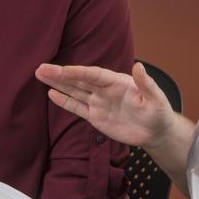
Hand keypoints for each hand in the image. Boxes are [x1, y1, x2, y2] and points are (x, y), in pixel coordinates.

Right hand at [36, 61, 179, 149]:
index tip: (63, 69)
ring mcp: (98, 102)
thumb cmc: (158, 112)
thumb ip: (147, 83)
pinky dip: (65, 101)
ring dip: (58, 84)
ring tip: (40, 74)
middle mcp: (104, 90)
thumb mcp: (156, 98)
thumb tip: (139, 66)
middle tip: (41, 68)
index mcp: (117, 82)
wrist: (155, 131)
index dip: (79, 72)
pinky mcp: (95, 117)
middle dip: (60, 74)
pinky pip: (77, 108)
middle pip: (79, 80)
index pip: (94, 75)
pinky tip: (51, 94)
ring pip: (74, 91)